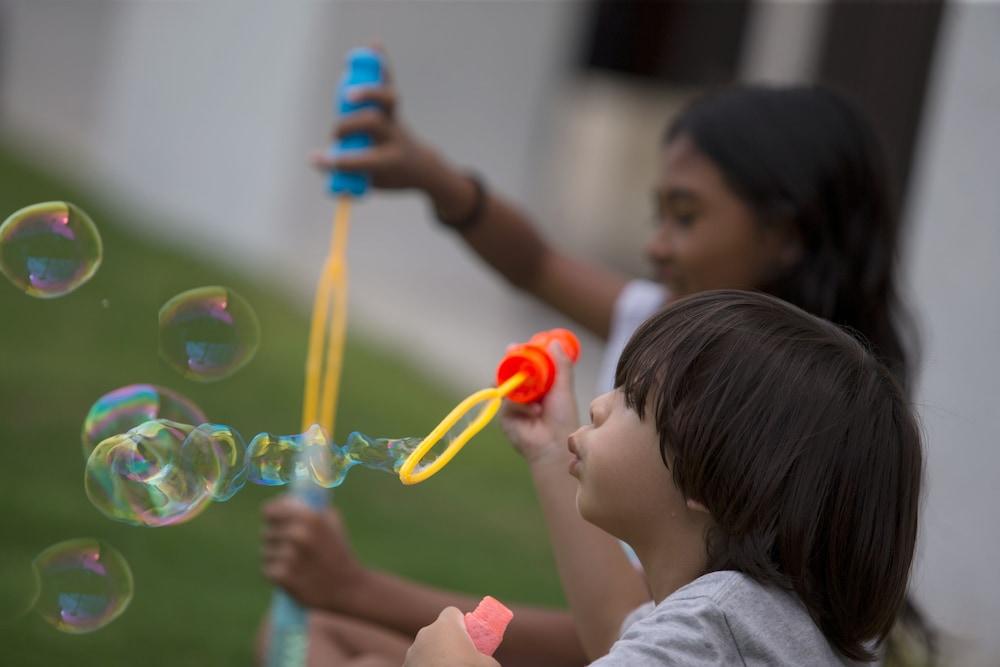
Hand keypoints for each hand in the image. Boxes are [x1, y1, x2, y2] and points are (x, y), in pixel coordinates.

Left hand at [260, 496, 366, 610]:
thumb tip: (285, 498)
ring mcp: (290, 556)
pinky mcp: (284, 577)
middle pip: (267, 532)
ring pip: (266, 552)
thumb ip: (309, 507)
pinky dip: (276, 573)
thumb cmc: (338, 551)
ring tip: (296, 563)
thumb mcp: (332, 521)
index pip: (270, 510)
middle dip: (276, 539)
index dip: (271, 515)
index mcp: (310, 516)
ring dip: (276, 557)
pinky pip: (268, 570)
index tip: (274, 520)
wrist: (348, 588)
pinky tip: (292, 575)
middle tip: (290, 546)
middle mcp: (299, 534)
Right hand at [310, 47, 446, 191]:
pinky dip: (380, 64)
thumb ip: (343, 173)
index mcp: (389, 161)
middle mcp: (395, 137)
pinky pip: (388, 81)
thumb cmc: (388, 176)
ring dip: (367, 91)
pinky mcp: (393, 105)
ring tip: (347, 94)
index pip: (362, 159)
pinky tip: (374, 45)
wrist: (421, 164)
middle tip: (334, 135)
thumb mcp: (371, 183)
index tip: (315, 159)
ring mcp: (395, 118)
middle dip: (347, 125)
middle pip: (373, 122)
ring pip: (386, 100)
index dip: (338, 161)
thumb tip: (314, 159)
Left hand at [404, 607, 500, 666]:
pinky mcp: (405, 666)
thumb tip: (487, 661)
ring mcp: (412, 651)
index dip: (462, 624)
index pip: (453, 613)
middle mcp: (425, 634)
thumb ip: (487, 657)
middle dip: (449, 643)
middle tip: (461, 659)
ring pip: (428, 649)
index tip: (470, 639)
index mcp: (445, 626)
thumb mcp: (488, 664)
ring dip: (436, 658)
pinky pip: (419, 663)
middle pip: (439, 632)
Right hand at [500, 342, 579, 465]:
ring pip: (504, 384)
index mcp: (536, 384)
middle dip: (509, 362)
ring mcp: (512, 404)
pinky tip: (535, 412)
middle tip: (512, 351)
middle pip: (508, 372)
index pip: (523, 365)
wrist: (554, 444)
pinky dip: (521, 405)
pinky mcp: (504, 416)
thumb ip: (560, 365)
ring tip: (535, 393)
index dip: (519, 354)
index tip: (517, 346)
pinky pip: (506, 402)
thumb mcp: (564, 387)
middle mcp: (522, 393)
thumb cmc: (563, 418)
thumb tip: (555, 342)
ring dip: (518, 384)